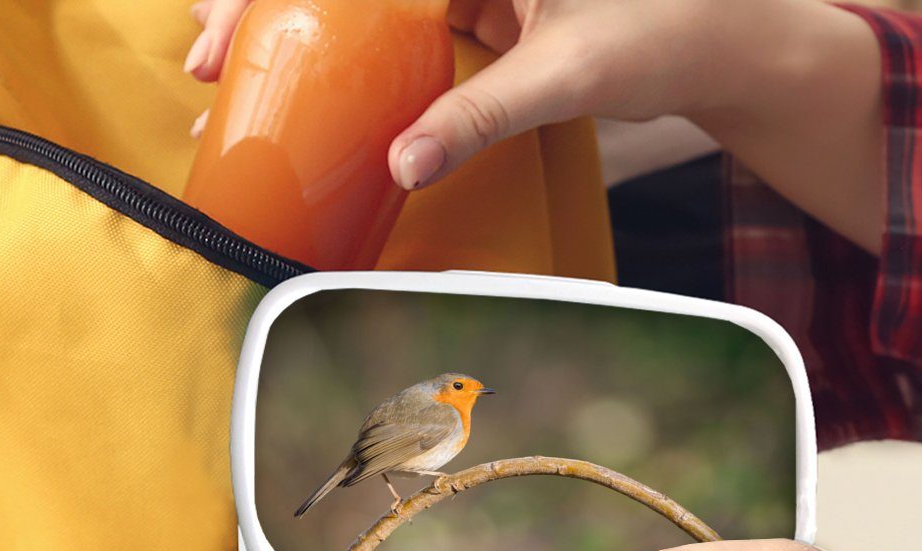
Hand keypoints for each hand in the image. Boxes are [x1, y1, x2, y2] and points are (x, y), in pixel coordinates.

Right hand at [183, 0, 882, 250]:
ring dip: (299, 42)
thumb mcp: (566, 72)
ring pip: (361, 7)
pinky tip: (312, 99)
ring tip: (233, 85)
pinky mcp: (474, 13)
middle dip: (265, 12)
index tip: (225, 29)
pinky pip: (395, 35)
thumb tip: (402, 164)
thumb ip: (482, 114)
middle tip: (205, 64)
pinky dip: (350, 64)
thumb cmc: (663, 31)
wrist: (716, 44)